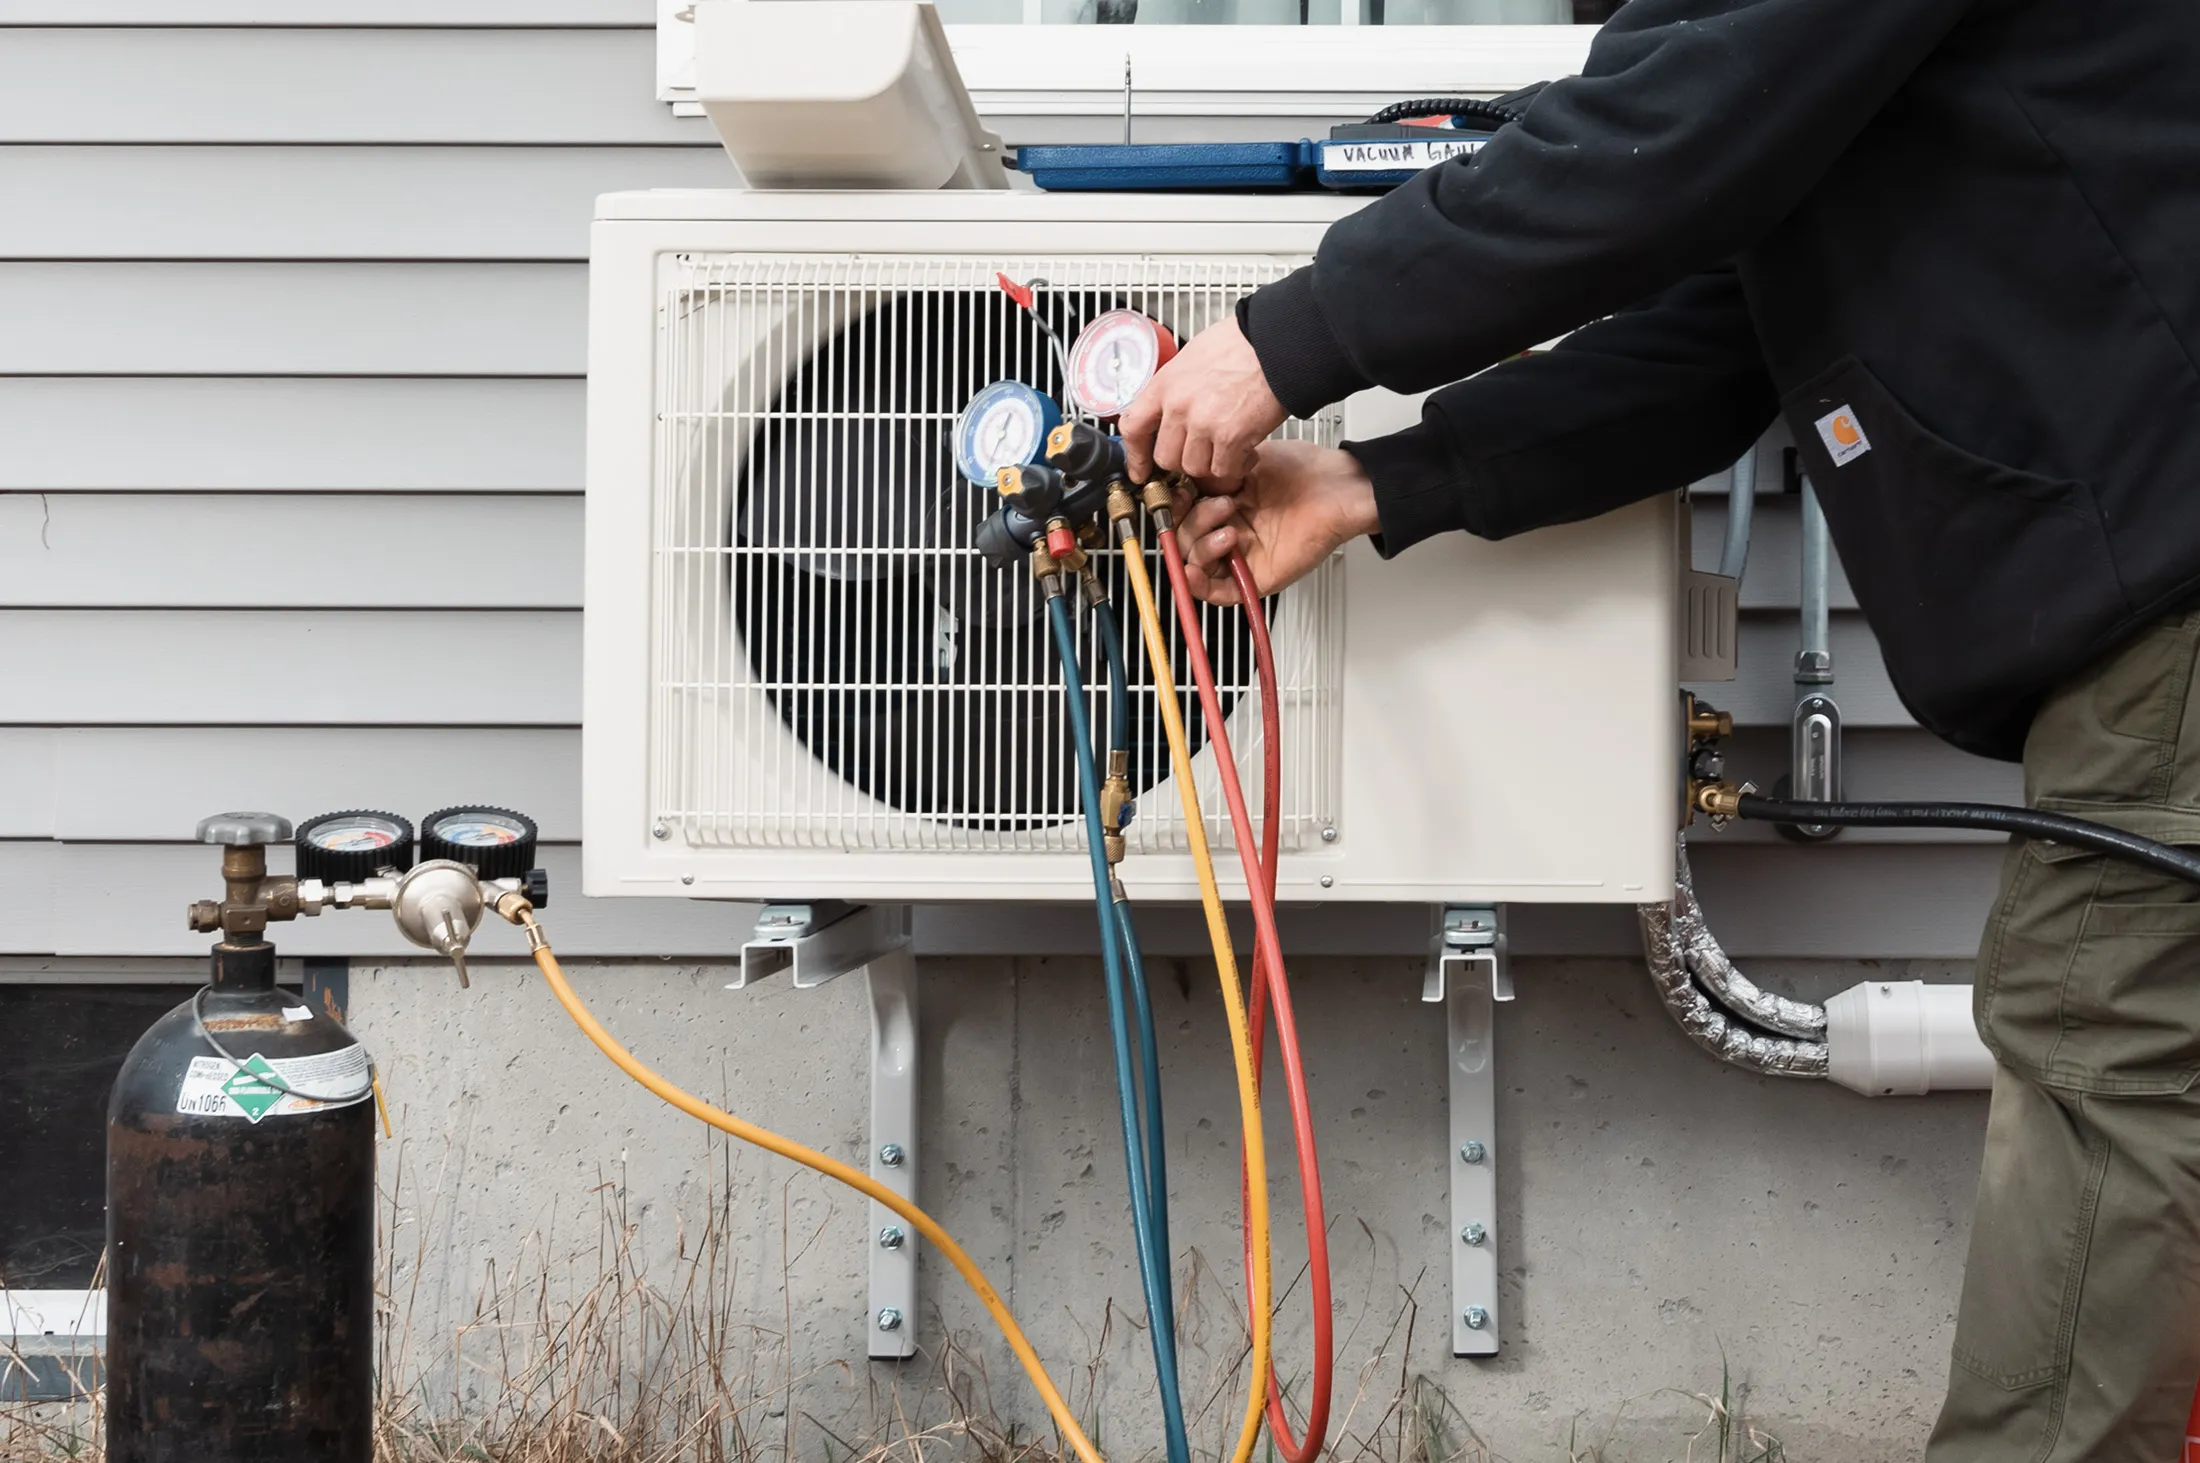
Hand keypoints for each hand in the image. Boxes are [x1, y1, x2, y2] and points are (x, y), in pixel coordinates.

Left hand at [1119, 315, 1287, 484]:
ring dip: (1213, 463)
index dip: (1136, 455)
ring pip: (1195, 468)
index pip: (1133, 427)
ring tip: (1229, 448)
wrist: (1276, 343)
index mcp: (1165, 384)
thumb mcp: (1192, 357)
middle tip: (1203, 452)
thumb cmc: (1242, 344)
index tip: (1140, 469)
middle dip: (1185, 459)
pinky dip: (1237, 466)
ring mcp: (1203, 423)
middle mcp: (1179, 406)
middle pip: (1166, 457)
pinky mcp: (1231, 437)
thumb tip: (1169, 411)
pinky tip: (1247, 451)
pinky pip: (1224, 470)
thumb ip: (1176, 387)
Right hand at [1171, 441, 1379, 606]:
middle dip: (1194, 522)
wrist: (1335, 490)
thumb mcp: (1245, 463)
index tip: (1178, 492)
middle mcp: (1228, 528)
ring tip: (1231, 529)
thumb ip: (1211, 475)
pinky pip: (1216, 592)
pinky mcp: (1253, 577)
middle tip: (1222, 505)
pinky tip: (1194, 570)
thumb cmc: (1303, 471)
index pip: (1181, 512)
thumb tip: (1183, 483)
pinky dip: (1198, 585)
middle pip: (1183, 539)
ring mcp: (1239, 554)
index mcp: (1223, 502)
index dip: (1175, 505)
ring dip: (1201, 546)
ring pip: (1194, 564)